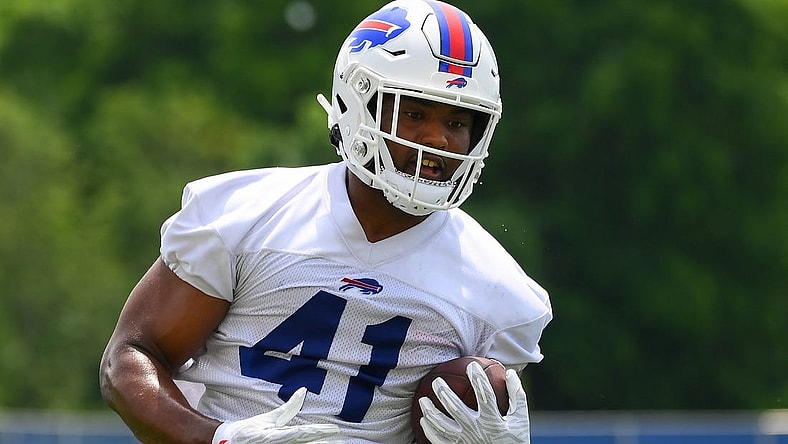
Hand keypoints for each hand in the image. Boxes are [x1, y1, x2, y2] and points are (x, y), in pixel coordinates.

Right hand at [212, 387, 342, 443]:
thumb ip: (288, 407)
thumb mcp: (269, 418)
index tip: (334, 429)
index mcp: (276, 436)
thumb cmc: (249, 430)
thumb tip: (303, 392)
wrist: (227, 442)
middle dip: (322, 442)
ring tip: (331, 442)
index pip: (303, 433)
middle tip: (339, 438)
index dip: (319, 431)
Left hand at [418, 362, 529, 443]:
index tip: (471, 366)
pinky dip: (429, 430)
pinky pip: (438, 441)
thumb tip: (510, 372)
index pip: (485, 395)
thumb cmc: (514, 441)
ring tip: (423, 400)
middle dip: (444, 392)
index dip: (478, 378)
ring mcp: (465, 442)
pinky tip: (424, 420)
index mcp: (493, 421)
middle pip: (456, 408)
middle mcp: (477, 430)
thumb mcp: (520, 420)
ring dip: (430, 411)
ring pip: (442, 425)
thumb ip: (516, 396)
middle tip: (436, 381)